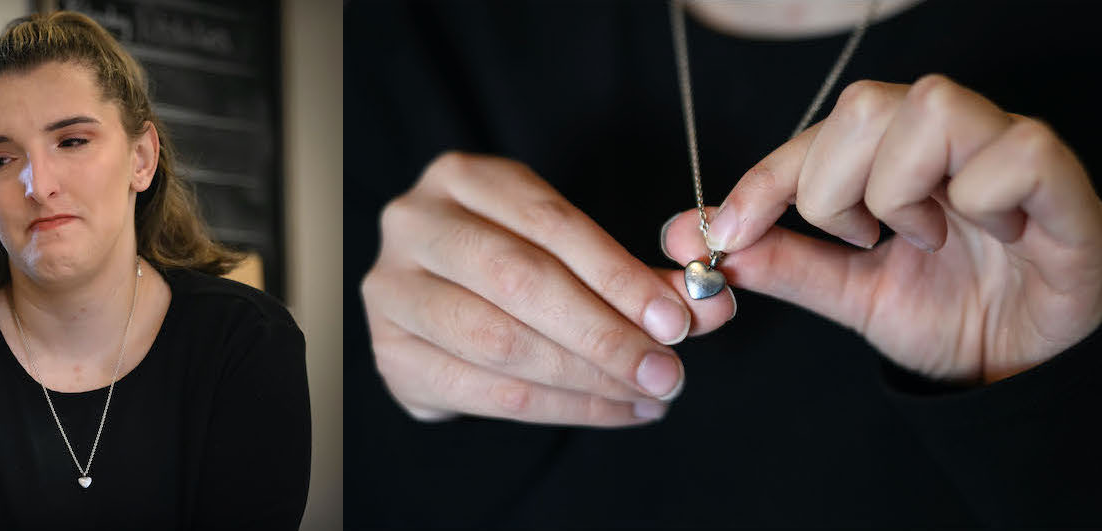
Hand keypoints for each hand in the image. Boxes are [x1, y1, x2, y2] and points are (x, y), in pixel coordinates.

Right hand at [363, 152, 737, 426]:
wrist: (437, 304)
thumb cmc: (513, 265)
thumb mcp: (570, 249)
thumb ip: (635, 276)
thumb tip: (711, 305)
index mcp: (460, 178)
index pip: (548, 222)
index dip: (617, 273)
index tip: (678, 318)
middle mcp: (413, 224)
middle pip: (519, 281)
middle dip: (604, 332)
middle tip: (667, 370)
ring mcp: (391, 290)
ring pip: (499, 341)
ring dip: (587, 377)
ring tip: (648, 393)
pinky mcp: (390, 354)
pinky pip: (484, 391)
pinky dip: (560, 408)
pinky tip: (612, 410)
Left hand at [661, 75, 1101, 384]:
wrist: (1022, 369)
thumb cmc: (948, 314)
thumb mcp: (849, 293)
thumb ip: (781, 262)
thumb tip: (684, 238)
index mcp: (895, 153)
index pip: (816, 133)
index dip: (763, 179)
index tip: (724, 232)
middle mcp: (949, 136)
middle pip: (865, 103)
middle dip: (833, 184)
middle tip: (857, 238)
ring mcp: (1006, 151)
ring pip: (931, 108)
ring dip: (903, 188)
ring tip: (925, 237)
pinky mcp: (1063, 184)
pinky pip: (1016, 152)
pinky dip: (982, 200)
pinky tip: (993, 236)